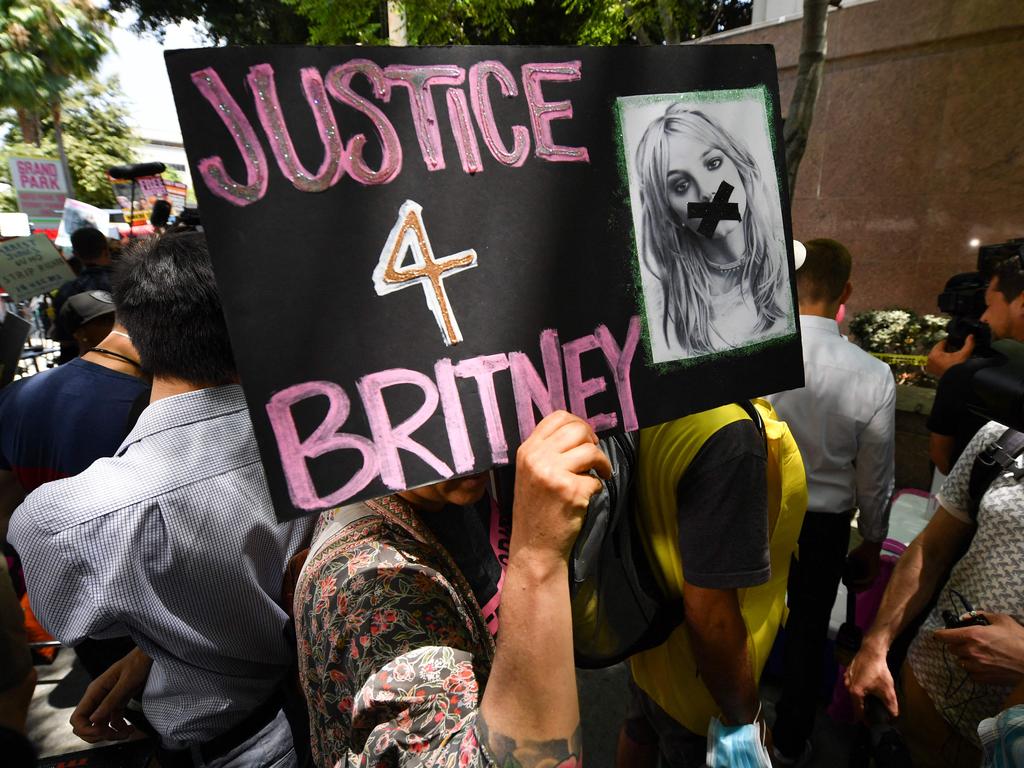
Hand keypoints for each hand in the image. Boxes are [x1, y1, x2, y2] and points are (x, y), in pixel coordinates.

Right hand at [70, 647, 150, 742]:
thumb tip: (94, 720)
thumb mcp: (126, 682)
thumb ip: (110, 700)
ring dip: (111, 734)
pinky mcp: (117, 704)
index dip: (85, 729)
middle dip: (99, 735)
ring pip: (100, 726)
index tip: (102, 732)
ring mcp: (106, 702)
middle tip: (115, 734)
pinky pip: (112, 722)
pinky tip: (131, 728)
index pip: (77, 718)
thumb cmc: (137, 663)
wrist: (148, 656)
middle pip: (86, 725)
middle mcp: (97, 698)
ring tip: (128, 733)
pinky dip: (120, 729)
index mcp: (94, 691)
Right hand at [510, 411, 611, 568]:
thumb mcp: (530, 472)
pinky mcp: (571, 491)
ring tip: (600, 474)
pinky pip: (596, 479)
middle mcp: (537, 459)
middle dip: (593, 441)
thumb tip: (579, 431)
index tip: (585, 439)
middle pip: (577, 429)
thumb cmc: (536, 509)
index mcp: (527, 450)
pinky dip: (597, 487)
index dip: (577, 423)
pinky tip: (586, 496)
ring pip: (591, 450)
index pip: (556, 417)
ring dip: (602, 463)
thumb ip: (546, 451)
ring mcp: (553, 474)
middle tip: (595, 458)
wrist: (534, 546)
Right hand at [844, 540, 881, 592]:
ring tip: (850, 588)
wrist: (869, 546)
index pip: (862, 583)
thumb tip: (841, 572)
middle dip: (856, 589)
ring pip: (866, 586)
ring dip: (858, 588)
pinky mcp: (875, 573)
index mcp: (867, 573)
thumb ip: (848, 566)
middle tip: (848, 590)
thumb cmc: (861, 551)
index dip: (855, 586)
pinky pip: (867, 580)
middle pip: (864, 587)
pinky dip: (860, 582)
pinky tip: (853, 582)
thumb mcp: (852, 559)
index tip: (848, 587)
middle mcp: (872, 575)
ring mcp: (874, 575)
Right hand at [845, 642, 898, 719]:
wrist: (872, 651)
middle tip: (873, 712)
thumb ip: (891, 705)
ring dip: (860, 698)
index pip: (858, 711)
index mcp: (855, 693)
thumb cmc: (879, 671)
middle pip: (855, 702)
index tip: (870, 725)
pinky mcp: (848, 672)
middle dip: (863, 708)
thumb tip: (894, 716)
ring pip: (853, 693)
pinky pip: (852, 684)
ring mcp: (846, 678)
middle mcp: (848, 686)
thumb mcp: (887, 690)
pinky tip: (867, 686)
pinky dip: (858, 688)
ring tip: (870, 700)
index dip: (864, 720)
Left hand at [925, 336, 973, 376]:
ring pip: (937, 356)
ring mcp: (929, 366)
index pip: (941, 343)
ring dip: (943, 355)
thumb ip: (968, 344)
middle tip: (954, 351)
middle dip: (946, 349)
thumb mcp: (964, 355)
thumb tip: (971, 336)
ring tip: (952, 357)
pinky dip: (941, 361)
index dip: (949, 342)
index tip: (954, 343)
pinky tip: (949, 363)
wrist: (956, 382)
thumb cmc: (959, 369)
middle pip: (939, 349)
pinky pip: (935, 362)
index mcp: (934, 354)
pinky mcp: (931, 371)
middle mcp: (930, 360)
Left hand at [933, 612, 1023, 685]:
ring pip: (960, 661)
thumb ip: (982, 615)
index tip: (938, 634)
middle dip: (956, 644)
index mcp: (973, 635)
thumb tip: (966, 616)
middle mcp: (971, 651)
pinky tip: (984, 664)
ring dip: (965, 657)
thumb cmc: (1019, 639)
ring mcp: (976, 666)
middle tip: (968, 642)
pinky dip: (973, 668)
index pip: (944, 635)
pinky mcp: (982, 678)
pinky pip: (970, 673)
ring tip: (978, 654)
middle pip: (952, 649)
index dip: (940, 634)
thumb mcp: (1002, 620)